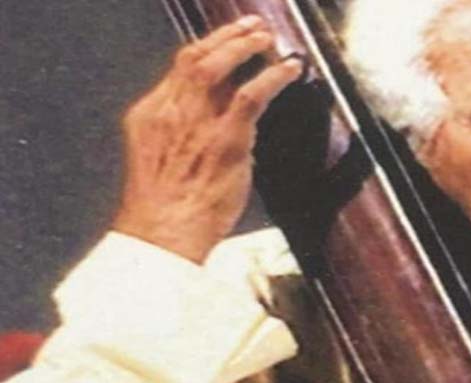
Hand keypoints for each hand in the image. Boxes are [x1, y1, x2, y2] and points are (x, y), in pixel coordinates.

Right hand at [112, 15, 302, 262]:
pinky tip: (289, 70)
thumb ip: (181, 139)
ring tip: (268, 39)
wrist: (161, 236)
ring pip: (221, 67)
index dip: (207, 51)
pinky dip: (273, 77)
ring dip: (247, 47)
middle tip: (251, 27)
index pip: (178, 70)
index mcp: (150, 117)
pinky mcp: (226, 140)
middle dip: (226, 37)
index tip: (224, 42)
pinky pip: (251, 94)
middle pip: (196, 57)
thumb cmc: (165, 213)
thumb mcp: (160, 165)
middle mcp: (171, 112)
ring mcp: (198, 124)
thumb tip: (214, 131)